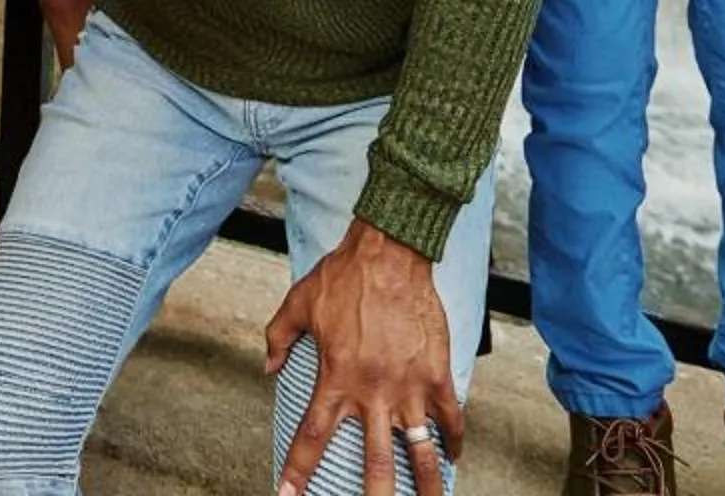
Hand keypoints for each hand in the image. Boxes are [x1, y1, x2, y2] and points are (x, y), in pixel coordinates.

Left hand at [266, 222, 457, 495]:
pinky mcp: (438, 373)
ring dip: (426, 485)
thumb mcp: (298, 304)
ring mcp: (410, 386)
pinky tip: (454, 458)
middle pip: (376, 464)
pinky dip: (455, 440)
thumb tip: (269, 367)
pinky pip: (451, 417)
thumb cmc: (343, 276)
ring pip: (422, 451)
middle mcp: (374, 391)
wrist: (390, 252)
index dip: (298, 472)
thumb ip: (278, 338)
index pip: (312, 438)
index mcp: (337, 379)